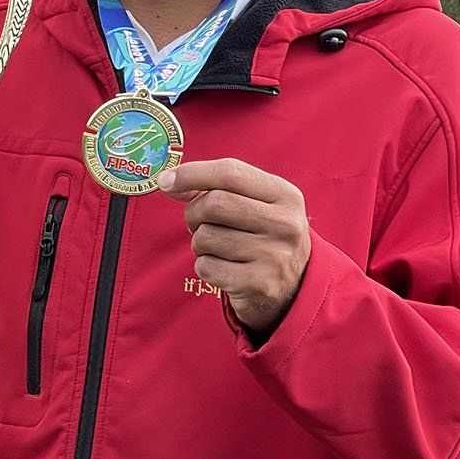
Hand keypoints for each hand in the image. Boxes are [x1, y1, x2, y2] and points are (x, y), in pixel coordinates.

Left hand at [157, 158, 311, 338]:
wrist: (293, 286)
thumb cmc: (260, 235)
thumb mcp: (255, 203)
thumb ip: (216, 186)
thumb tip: (168, 181)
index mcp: (286, 195)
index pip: (231, 172)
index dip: (191, 173)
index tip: (166, 181)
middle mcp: (285, 224)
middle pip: (214, 204)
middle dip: (194, 213)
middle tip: (198, 224)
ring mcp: (274, 257)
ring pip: (206, 237)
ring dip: (199, 243)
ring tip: (217, 248)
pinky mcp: (259, 285)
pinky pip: (206, 267)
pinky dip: (204, 266)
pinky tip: (224, 268)